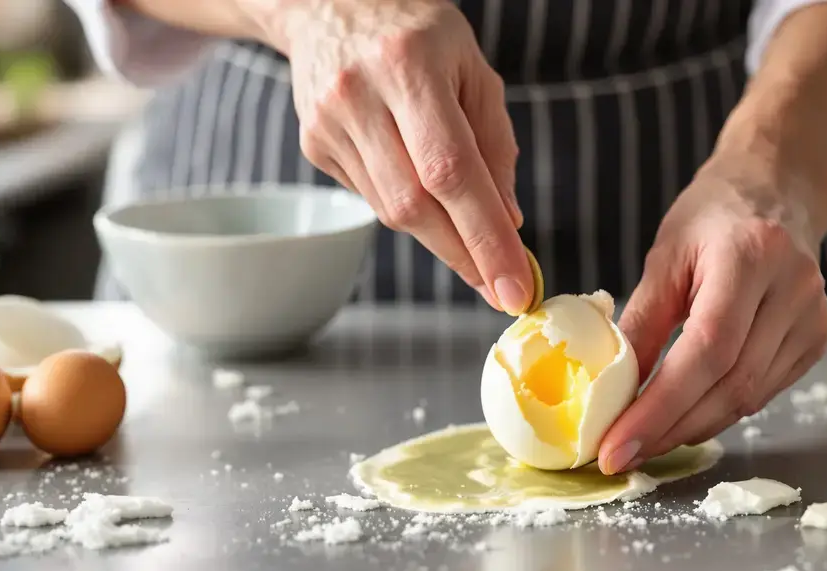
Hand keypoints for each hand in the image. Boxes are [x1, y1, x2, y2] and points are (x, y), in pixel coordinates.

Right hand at [257, 0, 531, 312]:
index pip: (451, 171)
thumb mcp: (473, 68)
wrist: (329, 2)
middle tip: (501, 286)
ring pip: (391, 210)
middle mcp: (360, 93)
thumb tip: (508, 222)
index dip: (484, 237)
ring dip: (440, 236)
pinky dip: (407, 206)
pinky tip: (417, 182)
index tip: (514, 287)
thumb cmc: (417, 33)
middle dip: (465, 254)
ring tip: (470, 238)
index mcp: (410, 65)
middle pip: (415, 205)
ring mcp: (328, 122)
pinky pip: (371, 197)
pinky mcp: (312, 144)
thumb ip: (494, 144)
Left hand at [597, 153, 826, 474]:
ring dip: (691, 427)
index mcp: (750, 256)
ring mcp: (813, 316)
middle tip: (620, 454)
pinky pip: (763, 392)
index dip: (659, 408)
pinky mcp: (817, 339)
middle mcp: (792, 288)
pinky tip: (685, 416)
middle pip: (729, 384)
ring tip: (644, 440)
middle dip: (669, 428)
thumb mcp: (664, 258)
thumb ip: (641, 323)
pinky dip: (719, 411)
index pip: (706, 351)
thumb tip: (610, 391)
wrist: (776, 189)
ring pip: (748, 398)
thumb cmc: (713, 217)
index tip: (615, 446)